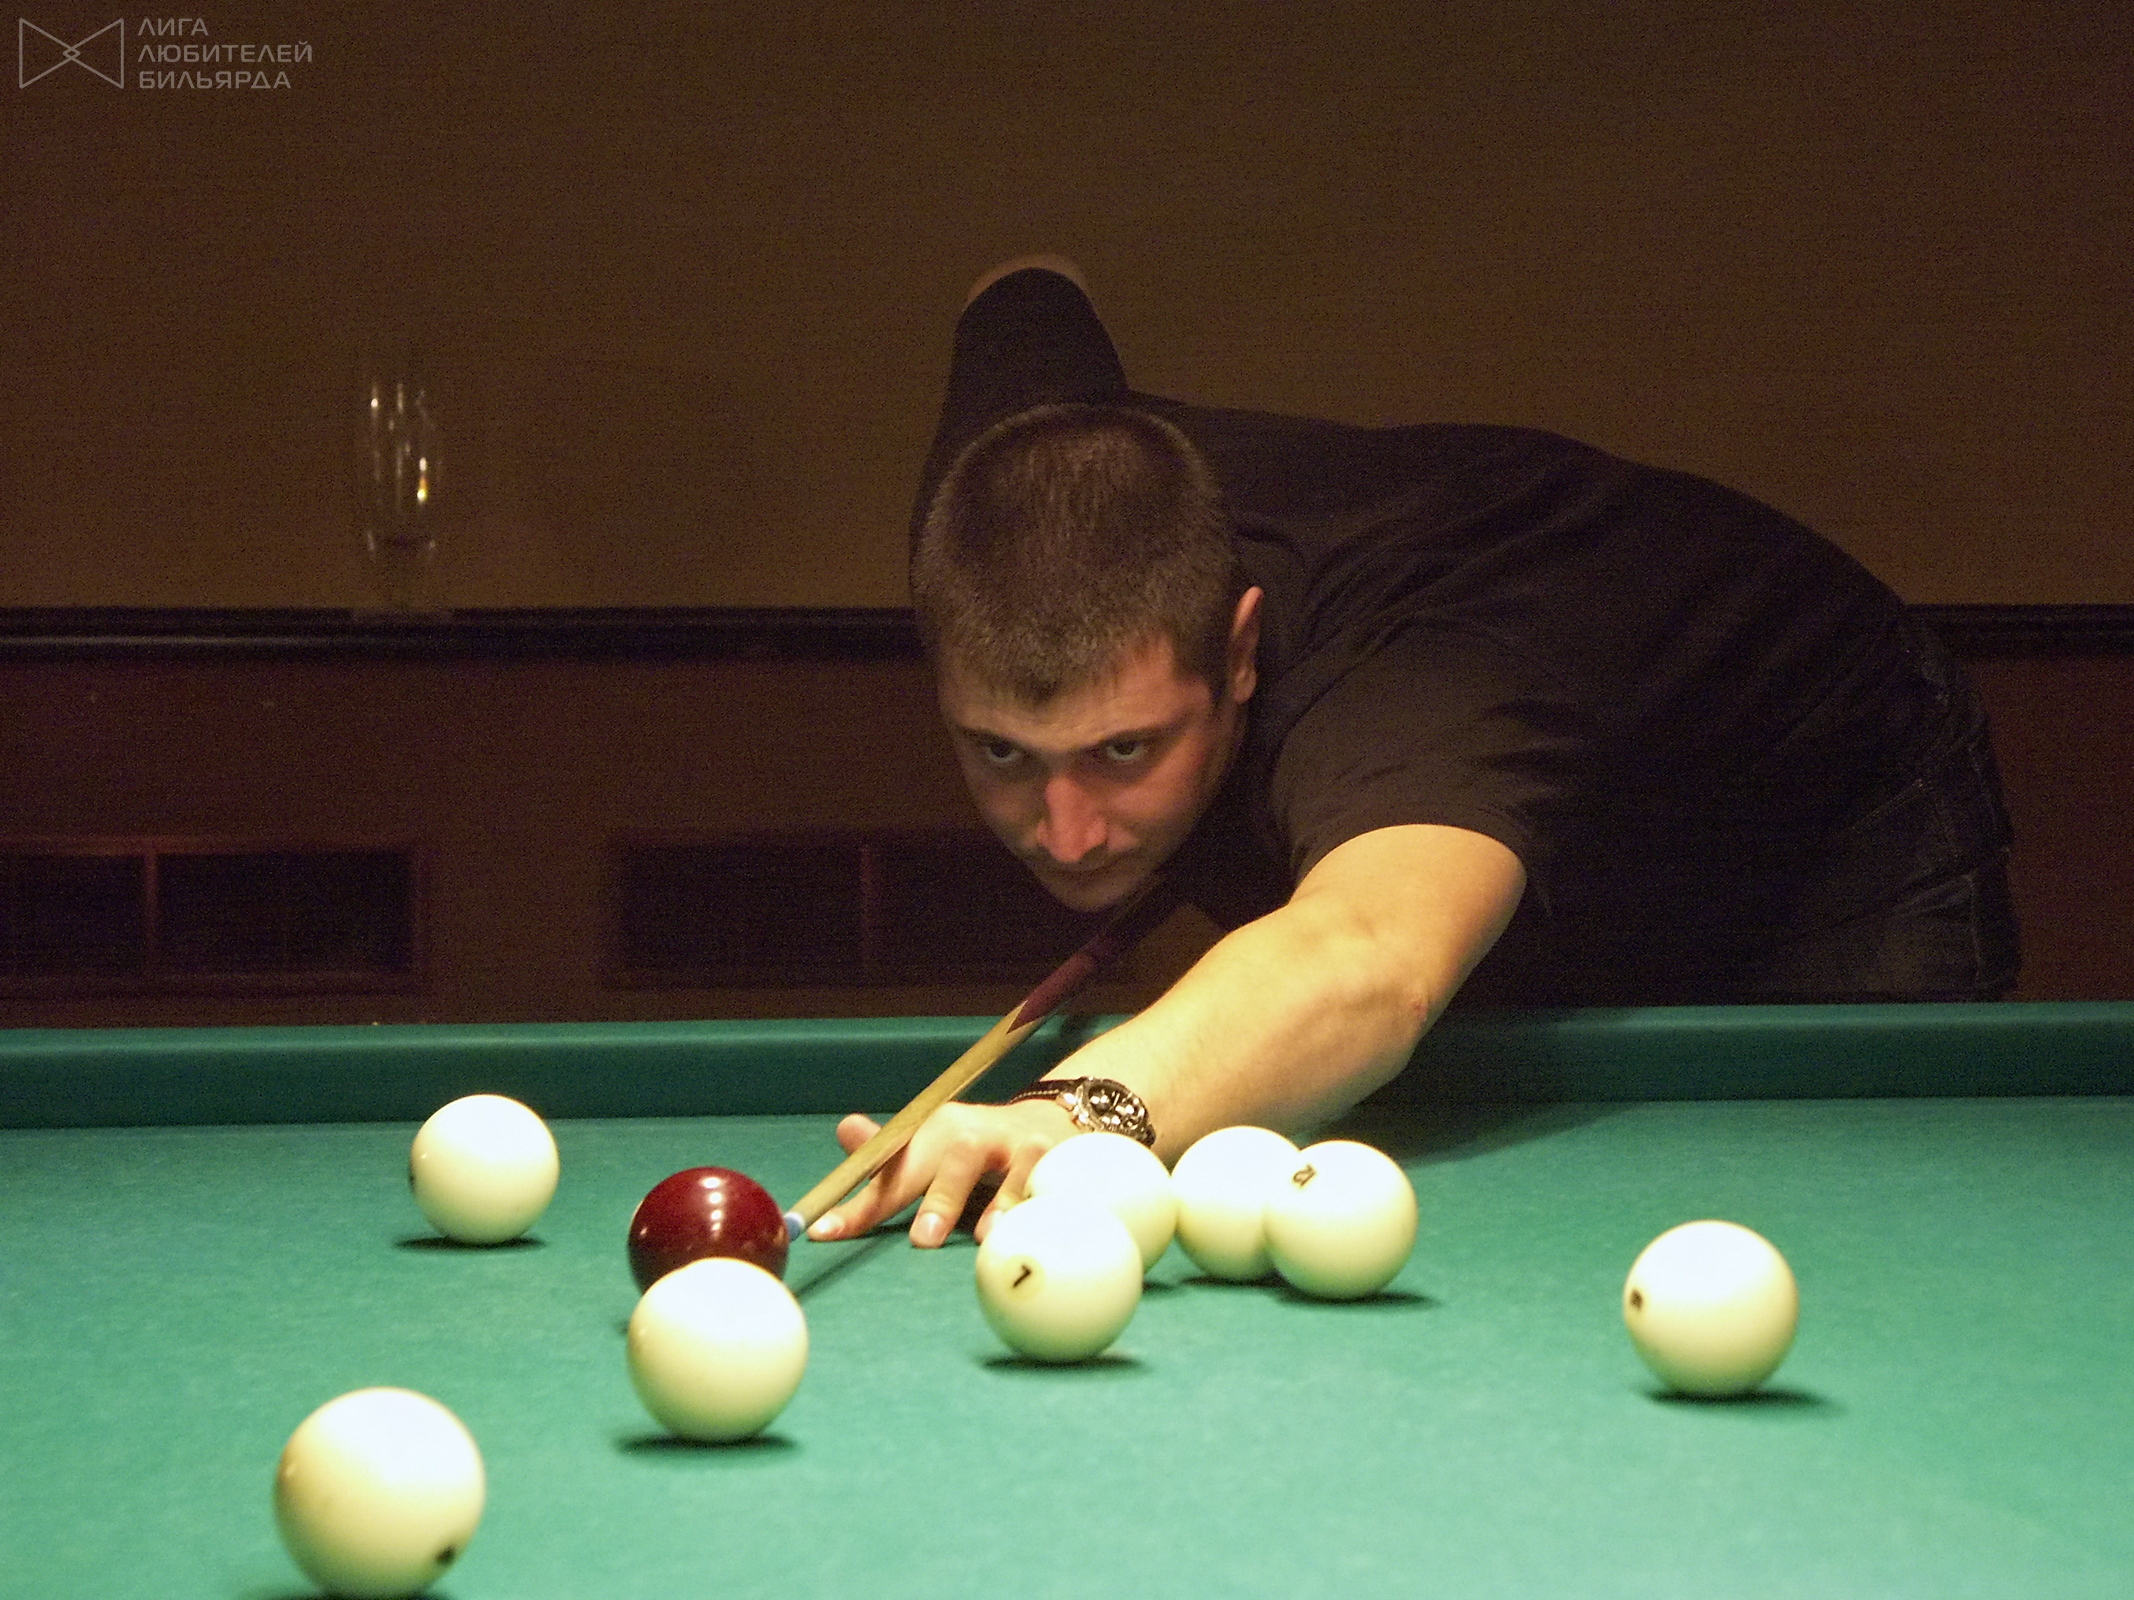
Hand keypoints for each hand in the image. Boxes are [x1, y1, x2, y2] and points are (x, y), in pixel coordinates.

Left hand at [809, 1099, 1078, 1247]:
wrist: (1050, 1122)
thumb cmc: (975, 1150)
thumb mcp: (930, 1148)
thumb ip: (888, 1156)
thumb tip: (844, 1130)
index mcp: (937, 1131)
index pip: (895, 1167)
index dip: (862, 1203)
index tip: (824, 1232)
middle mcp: (979, 1133)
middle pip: (957, 1158)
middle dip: (940, 1197)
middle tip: (922, 1241)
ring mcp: (1023, 1146)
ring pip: (1014, 1167)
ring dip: (1001, 1201)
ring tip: (986, 1237)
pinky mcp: (1060, 1161)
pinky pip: (1054, 1182)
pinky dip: (1046, 1202)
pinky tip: (1038, 1226)